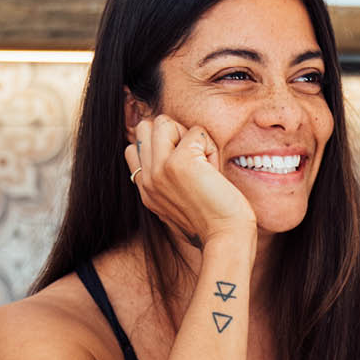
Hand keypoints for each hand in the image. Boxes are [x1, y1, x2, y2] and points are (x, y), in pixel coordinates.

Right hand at [125, 115, 256, 246]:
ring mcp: (160, 169)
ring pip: (164, 121)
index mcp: (145, 190)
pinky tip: (215, 171)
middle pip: (146, 127)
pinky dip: (211, 147)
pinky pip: (196, 132)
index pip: (134, 147)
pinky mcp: (179, 162)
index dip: (161, 147)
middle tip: (194, 162)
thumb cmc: (214, 222)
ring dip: (189, 136)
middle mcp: (147, 179)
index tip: (185, 169)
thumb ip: (167, 182)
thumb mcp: (179, 203)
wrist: (226, 237)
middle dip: (172, 134)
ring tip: (204, 164)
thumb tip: (175, 153)